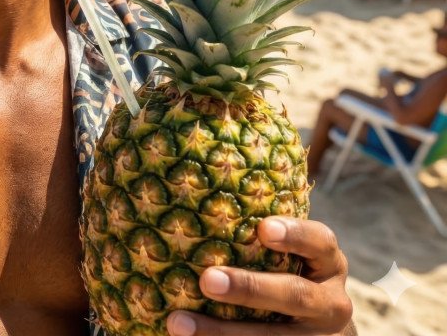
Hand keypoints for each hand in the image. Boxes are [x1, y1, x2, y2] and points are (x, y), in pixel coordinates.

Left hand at [166, 217, 353, 334]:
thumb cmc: (289, 268)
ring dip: (222, 332)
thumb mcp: (293, 250)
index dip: (294, 234)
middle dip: (249, 289)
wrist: (321, 329)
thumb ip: (262, 230)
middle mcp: (331, 302)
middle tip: (206, 280)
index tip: (263, 228)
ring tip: (178, 322)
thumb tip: (199, 187)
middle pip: (294, 295)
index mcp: (328, 262)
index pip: (320, 242)